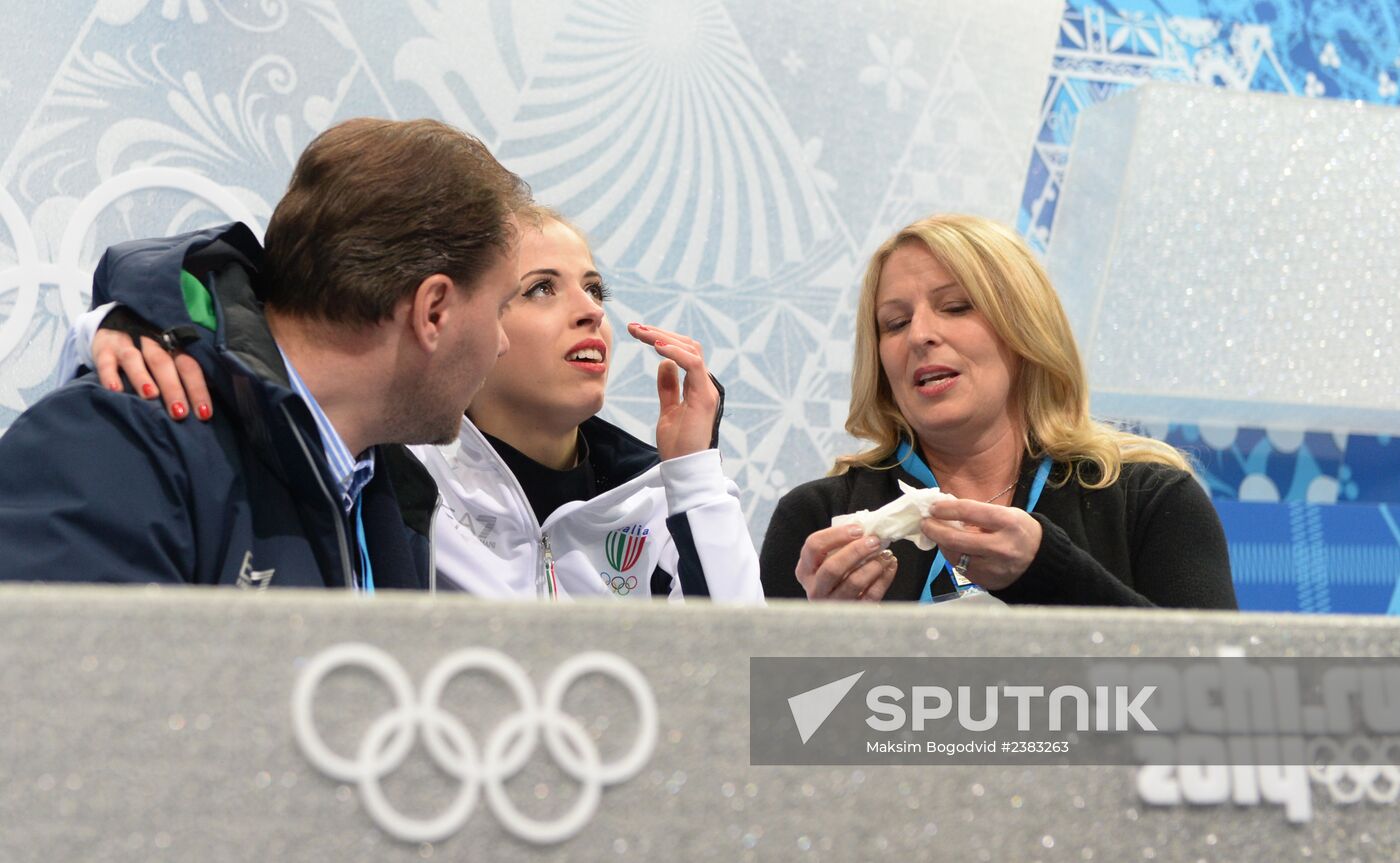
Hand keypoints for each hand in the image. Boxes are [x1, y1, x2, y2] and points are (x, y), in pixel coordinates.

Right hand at [93, 327, 212, 421]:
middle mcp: (151, 342)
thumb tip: (205, 405)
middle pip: (164, 363)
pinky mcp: (103, 348)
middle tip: (179, 413)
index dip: (197, 388)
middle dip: (173, 389)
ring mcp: (125, 344)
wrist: (116, 323)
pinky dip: (110, 375)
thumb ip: (184, 375)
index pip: (189, 366)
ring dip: (142, 378)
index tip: (204, 413)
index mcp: (173, 345)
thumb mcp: (170, 355)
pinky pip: (105, 362)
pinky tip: (115, 390)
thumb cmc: (151, 351)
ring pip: (135, 359)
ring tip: (150, 396)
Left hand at [627, 322, 717, 460]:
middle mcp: (705, 384)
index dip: (662, 339)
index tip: (637, 333)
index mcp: (698, 386)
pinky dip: (675, 352)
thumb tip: (664, 364)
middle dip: (660, 333)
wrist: (684, 467)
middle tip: (634, 328)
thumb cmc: (677, 444)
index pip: (684, 352)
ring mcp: (706, 389)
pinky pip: (693, 364)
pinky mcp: (704, 397)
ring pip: (691, 350)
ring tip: (641, 333)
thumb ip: (668, 387)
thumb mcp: (668, 410)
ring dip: (663, 338)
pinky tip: (656, 346)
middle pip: (688, 346)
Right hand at [794, 524, 897, 600]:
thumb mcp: (830, 558)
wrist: (843, 608)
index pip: (813, 546)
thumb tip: (867, 527)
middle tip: (875, 541)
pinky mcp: (853, 613)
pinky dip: (884, 579)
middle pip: (832, 568)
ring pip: (853, 583)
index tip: (858, 529)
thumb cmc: (838, 573)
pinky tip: (890, 566)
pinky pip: (870, 596)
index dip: (836, 535)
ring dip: (873, 566)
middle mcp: (815, 588)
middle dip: (856, 551)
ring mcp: (832, 603)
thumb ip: (841, 544)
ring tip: (886, 555)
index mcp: (805, 570)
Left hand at [918, 499, 1042, 590]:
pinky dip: (953, 557)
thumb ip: (978, 513)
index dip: (946, 509)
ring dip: (942, 544)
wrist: (1040, 560)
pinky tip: (951, 549)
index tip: (933, 507)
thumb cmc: (1019, 530)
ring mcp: (993, 567)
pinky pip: (961, 568)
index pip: (969, 512)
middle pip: (956, 539)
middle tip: (925, 523)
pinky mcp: (988, 581)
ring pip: (955, 556)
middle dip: (935, 530)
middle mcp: (1001, 546)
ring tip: (937, 535)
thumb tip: (945, 510)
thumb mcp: (1006, 514)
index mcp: (1007, 522)